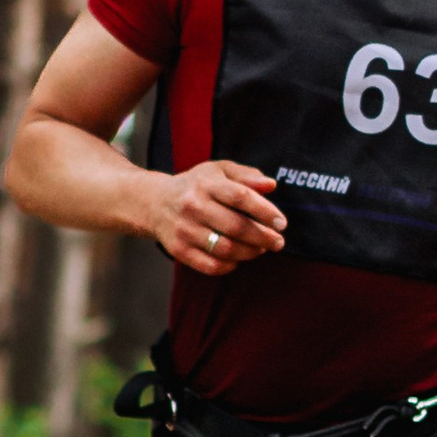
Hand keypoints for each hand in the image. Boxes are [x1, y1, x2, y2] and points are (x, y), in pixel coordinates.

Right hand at [152, 157, 285, 272]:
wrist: (155, 202)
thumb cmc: (196, 185)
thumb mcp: (219, 170)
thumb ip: (246, 176)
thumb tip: (271, 185)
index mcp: (206, 183)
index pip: (241, 197)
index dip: (265, 211)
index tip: (282, 223)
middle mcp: (193, 206)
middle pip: (236, 226)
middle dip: (264, 237)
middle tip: (278, 242)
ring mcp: (184, 229)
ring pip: (226, 249)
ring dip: (250, 252)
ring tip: (260, 249)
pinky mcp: (178, 250)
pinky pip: (211, 265)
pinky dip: (230, 265)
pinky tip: (238, 258)